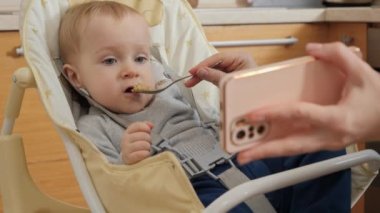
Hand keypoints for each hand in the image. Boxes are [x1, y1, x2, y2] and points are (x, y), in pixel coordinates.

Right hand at [121, 121, 152, 164]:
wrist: (128, 158)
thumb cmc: (137, 144)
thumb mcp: (140, 134)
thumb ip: (145, 127)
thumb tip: (151, 125)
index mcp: (128, 132)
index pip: (137, 126)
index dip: (145, 127)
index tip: (149, 131)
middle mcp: (125, 139)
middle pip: (142, 135)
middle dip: (148, 139)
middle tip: (148, 143)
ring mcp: (126, 149)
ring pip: (143, 144)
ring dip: (148, 147)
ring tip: (147, 149)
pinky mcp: (128, 158)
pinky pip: (140, 154)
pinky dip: (146, 153)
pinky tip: (146, 154)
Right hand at [185, 51, 255, 86]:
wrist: (262, 101)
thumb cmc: (253, 91)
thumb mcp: (231, 82)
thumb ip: (215, 76)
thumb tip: (200, 71)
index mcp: (241, 58)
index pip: (218, 58)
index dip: (204, 64)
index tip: (193, 71)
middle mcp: (238, 61)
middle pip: (215, 63)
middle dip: (202, 71)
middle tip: (190, 78)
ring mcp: (234, 69)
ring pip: (214, 70)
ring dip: (203, 76)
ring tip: (191, 82)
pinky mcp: (231, 76)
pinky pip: (218, 75)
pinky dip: (209, 79)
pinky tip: (199, 81)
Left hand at [237, 42, 379, 163]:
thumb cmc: (378, 101)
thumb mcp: (362, 73)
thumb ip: (338, 55)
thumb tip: (313, 50)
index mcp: (337, 118)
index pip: (300, 115)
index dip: (275, 113)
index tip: (253, 114)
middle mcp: (328, 136)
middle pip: (291, 146)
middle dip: (264, 151)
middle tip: (241, 154)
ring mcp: (325, 144)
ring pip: (292, 151)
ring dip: (268, 152)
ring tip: (246, 153)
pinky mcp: (322, 145)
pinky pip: (297, 147)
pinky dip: (279, 147)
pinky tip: (265, 144)